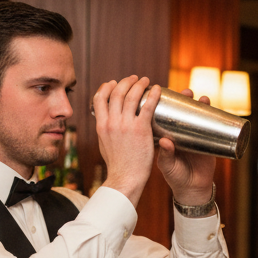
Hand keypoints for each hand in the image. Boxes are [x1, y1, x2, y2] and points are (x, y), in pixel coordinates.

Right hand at [94, 75, 156, 205]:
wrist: (125, 178)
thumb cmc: (117, 165)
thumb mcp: (104, 145)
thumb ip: (105, 131)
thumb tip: (107, 123)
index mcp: (101, 125)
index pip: (99, 98)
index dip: (107, 87)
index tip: (114, 83)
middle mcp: (111, 122)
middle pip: (116, 92)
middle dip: (125, 82)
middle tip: (134, 79)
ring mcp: (126, 125)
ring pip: (132, 95)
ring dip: (139, 84)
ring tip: (145, 81)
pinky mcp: (141, 130)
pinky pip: (148, 106)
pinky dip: (153, 95)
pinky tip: (158, 89)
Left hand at [156, 88, 215, 205]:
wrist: (193, 190)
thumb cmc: (175, 178)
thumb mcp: (167, 166)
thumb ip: (166, 155)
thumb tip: (164, 141)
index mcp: (167, 136)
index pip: (167, 115)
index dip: (168, 103)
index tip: (168, 93)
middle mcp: (181, 133)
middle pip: (184, 111)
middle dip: (187, 100)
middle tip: (188, 92)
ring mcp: (195, 137)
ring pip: (199, 116)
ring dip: (202, 105)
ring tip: (203, 98)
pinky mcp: (209, 142)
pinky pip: (213, 128)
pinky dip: (216, 118)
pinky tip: (218, 109)